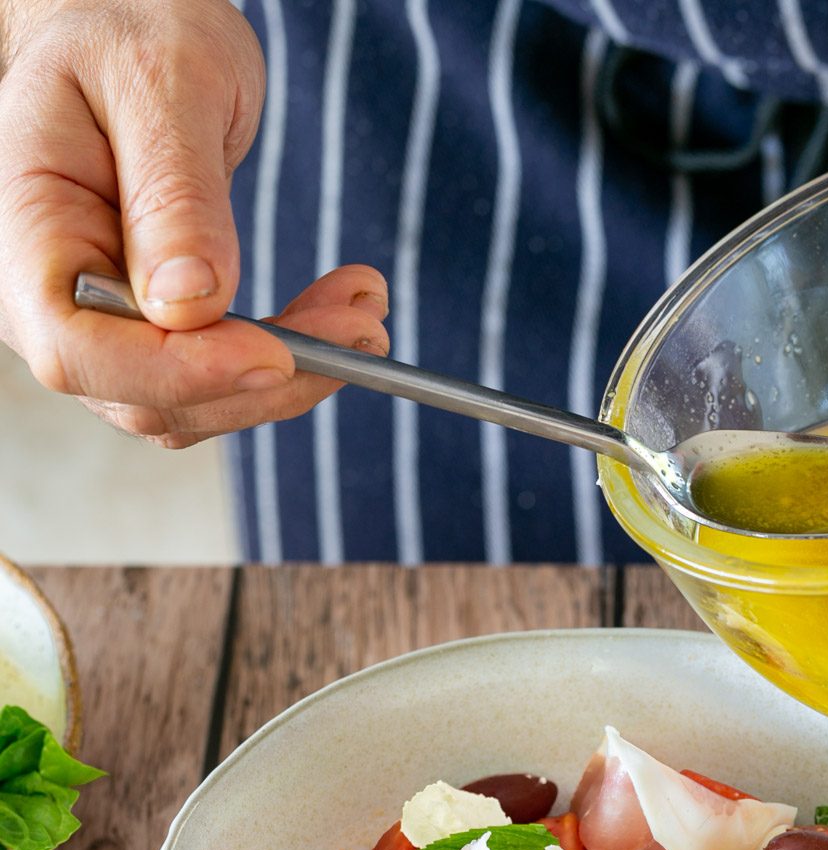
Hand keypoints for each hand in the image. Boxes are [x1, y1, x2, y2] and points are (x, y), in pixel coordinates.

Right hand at [0, 0, 388, 447]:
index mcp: (25, 230)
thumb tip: (190, 305)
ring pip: (195, 404)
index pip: (77, 350)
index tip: (276, 353)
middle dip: (264, 376)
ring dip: (291, 376)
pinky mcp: (150, 335)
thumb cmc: (127, 28)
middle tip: (363, 324)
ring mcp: (99, 327)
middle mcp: (48, 297)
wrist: (128, 26)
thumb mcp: (160, 84)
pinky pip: (217, 381)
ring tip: (363, 309)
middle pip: (150, 394)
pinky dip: (286, 362)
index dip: (178, 370)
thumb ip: (174, 198)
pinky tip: (337, 316)